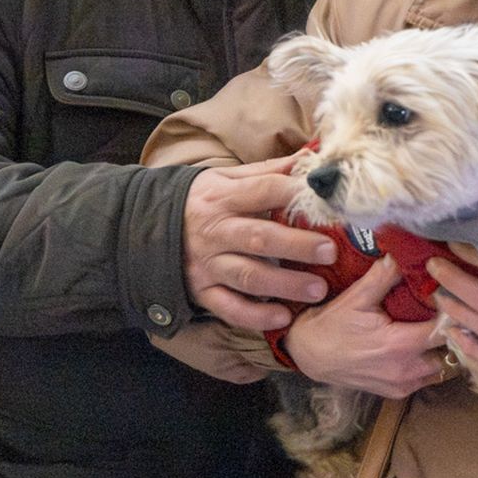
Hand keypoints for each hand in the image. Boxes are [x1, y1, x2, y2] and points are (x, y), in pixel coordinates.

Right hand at [183, 156, 336, 329]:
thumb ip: (266, 172)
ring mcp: (208, 264)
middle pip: (260, 237)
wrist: (147, 227)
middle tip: (329, 251)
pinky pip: (230, 308)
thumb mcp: (225, 178)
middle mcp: (216, 231)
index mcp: (223, 198)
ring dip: (284, 284)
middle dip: (296, 245)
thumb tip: (308, 160)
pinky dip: (256, 316)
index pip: (263, 191)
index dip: (294, 194)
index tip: (327, 202)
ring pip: (248, 276)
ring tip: (318, 289)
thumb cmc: (200, 201)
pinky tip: (283, 318)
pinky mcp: (203, 292)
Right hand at [284, 254, 445, 397]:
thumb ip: (384, 275)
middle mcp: (406, 370)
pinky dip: (428, 364)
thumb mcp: (357, 296)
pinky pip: (426, 379)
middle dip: (450, 331)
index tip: (449, 298)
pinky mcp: (397, 393)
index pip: (445, 329)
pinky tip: (418, 347)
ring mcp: (402, 385)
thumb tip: (403, 253)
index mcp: (399, 345)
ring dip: (441, 349)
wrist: (309, 355)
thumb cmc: (332, 324)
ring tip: (432, 328)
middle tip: (446, 311)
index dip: (451, 312)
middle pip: (448, 350)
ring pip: (441, 367)